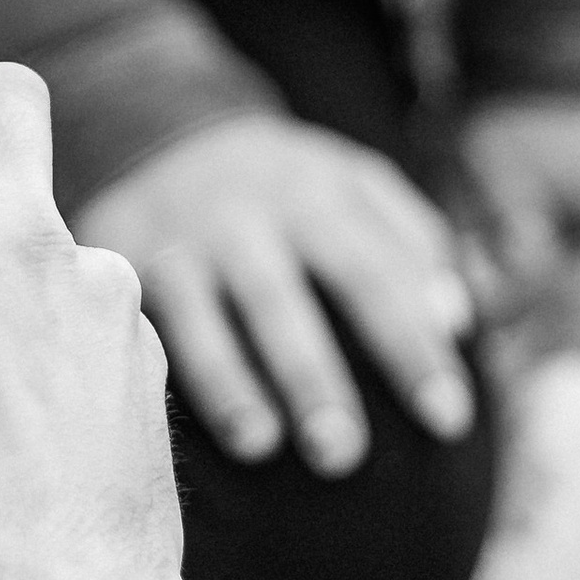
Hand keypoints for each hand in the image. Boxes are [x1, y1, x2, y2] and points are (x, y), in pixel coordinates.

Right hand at [77, 117, 474, 476]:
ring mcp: (178, 241)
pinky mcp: (121, 267)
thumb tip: (458, 319)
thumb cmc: (288, 186)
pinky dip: (155, 372)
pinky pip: (140, 327)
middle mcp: (244, 216)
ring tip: (261, 445)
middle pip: (284, 299)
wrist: (164, 126)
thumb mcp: (354, 183)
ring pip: (200, 315)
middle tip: (344, 454)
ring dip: (229, 381)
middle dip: (313, 375)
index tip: (448, 419)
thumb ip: (413, 243)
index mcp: (316, 196)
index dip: (411, 346)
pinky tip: (168, 427)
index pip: (375, 275)